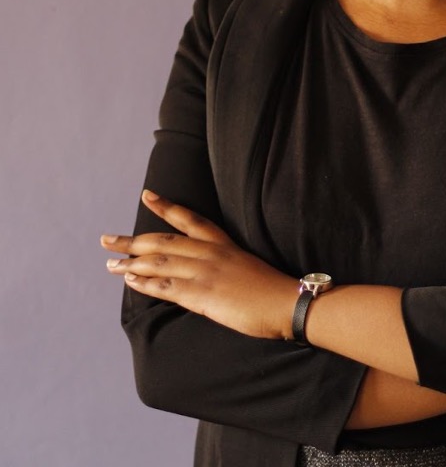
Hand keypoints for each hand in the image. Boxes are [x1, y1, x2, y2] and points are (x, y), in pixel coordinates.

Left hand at [101, 190, 297, 338]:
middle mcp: (210, 252)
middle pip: (163, 241)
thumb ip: (221, 262)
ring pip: (159, 262)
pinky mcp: (202, 294)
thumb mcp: (244, 265)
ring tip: (111, 264)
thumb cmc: (269, 288)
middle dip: (132, 240)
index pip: (189, 218)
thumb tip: (197, 267)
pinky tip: (131, 280)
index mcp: (222, 243)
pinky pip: (166, 285)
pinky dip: (145, 282)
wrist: (286, 302)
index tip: (147, 195)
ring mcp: (205, 272)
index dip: (165, 206)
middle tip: (107, 240)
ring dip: (131, 263)